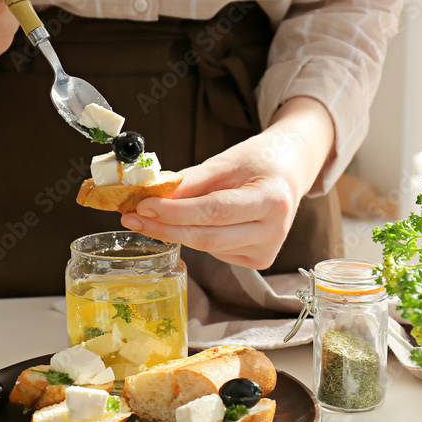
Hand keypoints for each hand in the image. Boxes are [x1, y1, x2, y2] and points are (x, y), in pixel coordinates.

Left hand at [120, 97, 334, 269]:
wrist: (290, 172)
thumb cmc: (259, 162)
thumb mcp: (226, 161)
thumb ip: (191, 181)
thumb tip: (152, 194)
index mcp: (272, 200)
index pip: (213, 211)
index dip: (174, 212)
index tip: (142, 206)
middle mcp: (274, 231)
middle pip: (208, 238)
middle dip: (165, 228)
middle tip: (132, 218)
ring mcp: (267, 251)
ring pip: (208, 248)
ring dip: (176, 233)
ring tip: (151, 216)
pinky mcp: (258, 260)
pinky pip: (216, 252)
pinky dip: (197, 237)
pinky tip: (196, 223)